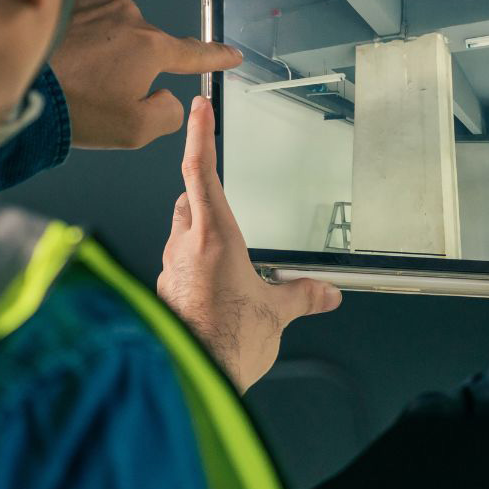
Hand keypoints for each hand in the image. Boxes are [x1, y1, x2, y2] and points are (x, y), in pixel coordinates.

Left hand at [49, 0, 241, 149]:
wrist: (20, 82)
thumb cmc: (74, 108)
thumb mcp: (135, 130)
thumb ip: (168, 113)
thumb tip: (166, 96)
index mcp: (152, 47)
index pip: (195, 53)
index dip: (216, 57)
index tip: (232, 55)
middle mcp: (130, 17)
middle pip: (146, 47)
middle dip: (132, 70)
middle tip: (100, 96)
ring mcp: (99, 3)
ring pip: (115, 32)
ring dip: (104, 52)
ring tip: (75, 77)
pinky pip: (89, 19)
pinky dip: (82, 37)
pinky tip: (64, 56)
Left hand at [156, 96, 340, 389]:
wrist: (192, 378)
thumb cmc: (227, 343)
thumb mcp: (275, 315)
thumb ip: (300, 297)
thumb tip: (324, 293)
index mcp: (214, 238)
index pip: (200, 172)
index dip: (199, 135)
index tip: (198, 109)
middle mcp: (184, 248)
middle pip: (185, 201)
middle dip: (198, 192)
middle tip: (212, 187)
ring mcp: (169, 271)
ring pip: (177, 234)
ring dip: (194, 233)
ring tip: (220, 249)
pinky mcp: (164, 294)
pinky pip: (175, 268)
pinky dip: (190, 268)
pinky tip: (208, 287)